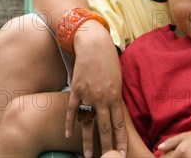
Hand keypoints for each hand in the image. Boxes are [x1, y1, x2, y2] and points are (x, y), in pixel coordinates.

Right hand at [65, 21, 126, 156]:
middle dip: (107, 146)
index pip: (119, 124)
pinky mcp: (76, 90)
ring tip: (88, 156)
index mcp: (115, 96)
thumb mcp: (118, 78)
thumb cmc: (109, 59)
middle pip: (104, 128)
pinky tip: (68, 135)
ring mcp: (87, 95)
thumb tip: (117, 111)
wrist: (94, 44)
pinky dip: (70, 123)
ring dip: (88, 141)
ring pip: (88, 123)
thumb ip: (117, 97)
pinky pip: (72, 110)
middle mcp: (102, 98)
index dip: (121, 140)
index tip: (122, 153)